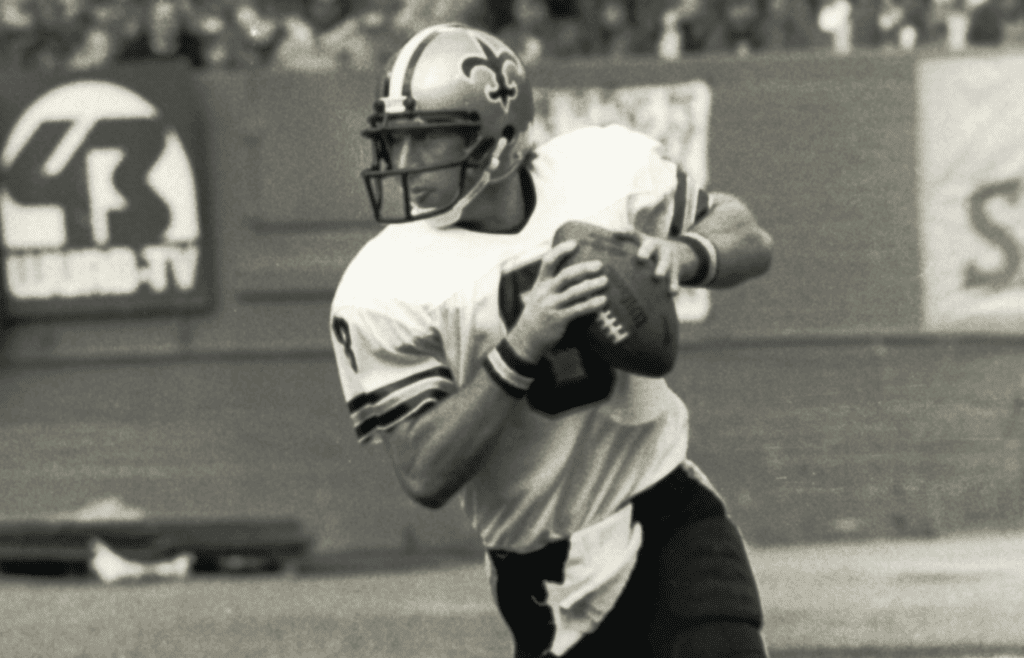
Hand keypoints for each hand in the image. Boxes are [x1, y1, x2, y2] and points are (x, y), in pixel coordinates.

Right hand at [505, 240, 607, 363]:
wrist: (525, 339)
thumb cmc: (538, 314)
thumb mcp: (540, 295)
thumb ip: (553, 284)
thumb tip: (576, 274)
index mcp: (541, 283)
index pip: (548, 261)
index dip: (561, 250)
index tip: (575, 243)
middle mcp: (545, 292)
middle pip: (566, 275)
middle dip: (583, 269)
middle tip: (599, 265)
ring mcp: (551, 305)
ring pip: (573, 292)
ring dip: (591, 286)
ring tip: (605, 281)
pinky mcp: (557, 319)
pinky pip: (577, 310)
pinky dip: (591, 304)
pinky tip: (602, 301)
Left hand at [634, 234, 699, 293]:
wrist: (677, 252)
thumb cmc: (651, 247)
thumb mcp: (641, 238)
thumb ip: (629, 234)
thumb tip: (611, 230)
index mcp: (652, 245)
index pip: (648, 246)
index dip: (645, 251)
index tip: (640, 258)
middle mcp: (663, 253)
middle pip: (663, 259)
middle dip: (661, 267)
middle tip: (656, 275)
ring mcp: (671, 264)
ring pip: (671, 272)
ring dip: (670, 280)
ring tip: (669, 289)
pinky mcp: (676, 275)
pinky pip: (675, 281)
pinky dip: (674, 287)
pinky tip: (672, 293)